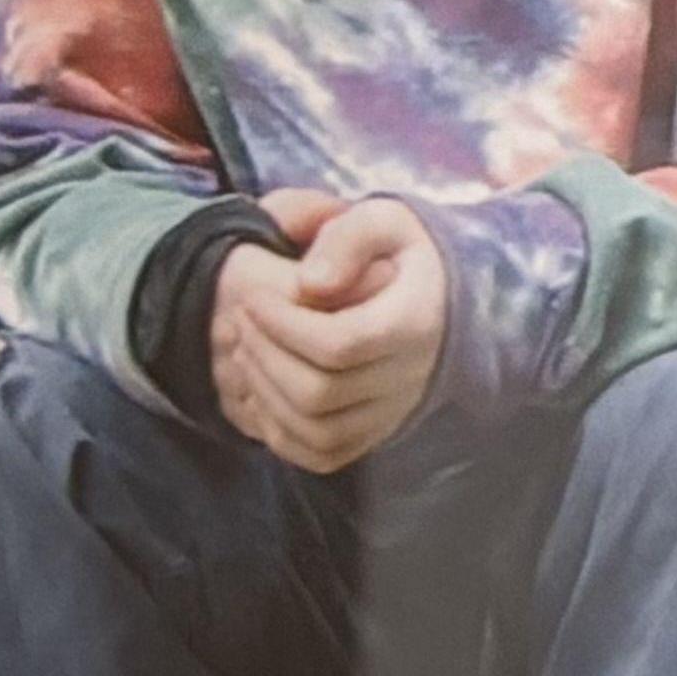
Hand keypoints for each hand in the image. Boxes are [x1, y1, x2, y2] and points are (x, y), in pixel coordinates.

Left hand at [205, 187, 450, 471]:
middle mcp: (410, 378)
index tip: (252, 297)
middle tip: (240, 321)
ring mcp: (392, 413)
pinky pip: (321, 455)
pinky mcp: (375, 434)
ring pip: (316, 430)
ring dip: (266, 393)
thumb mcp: (384, 220)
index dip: (283, 325)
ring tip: (246, 350)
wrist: (436, 295)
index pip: (340, 343)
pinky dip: (280, 432)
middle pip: (321, 392)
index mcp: (415, 322)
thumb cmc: (399, 253)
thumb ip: (349, 239)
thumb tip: (310, 284)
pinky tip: (262, 390)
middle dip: (266, 356)